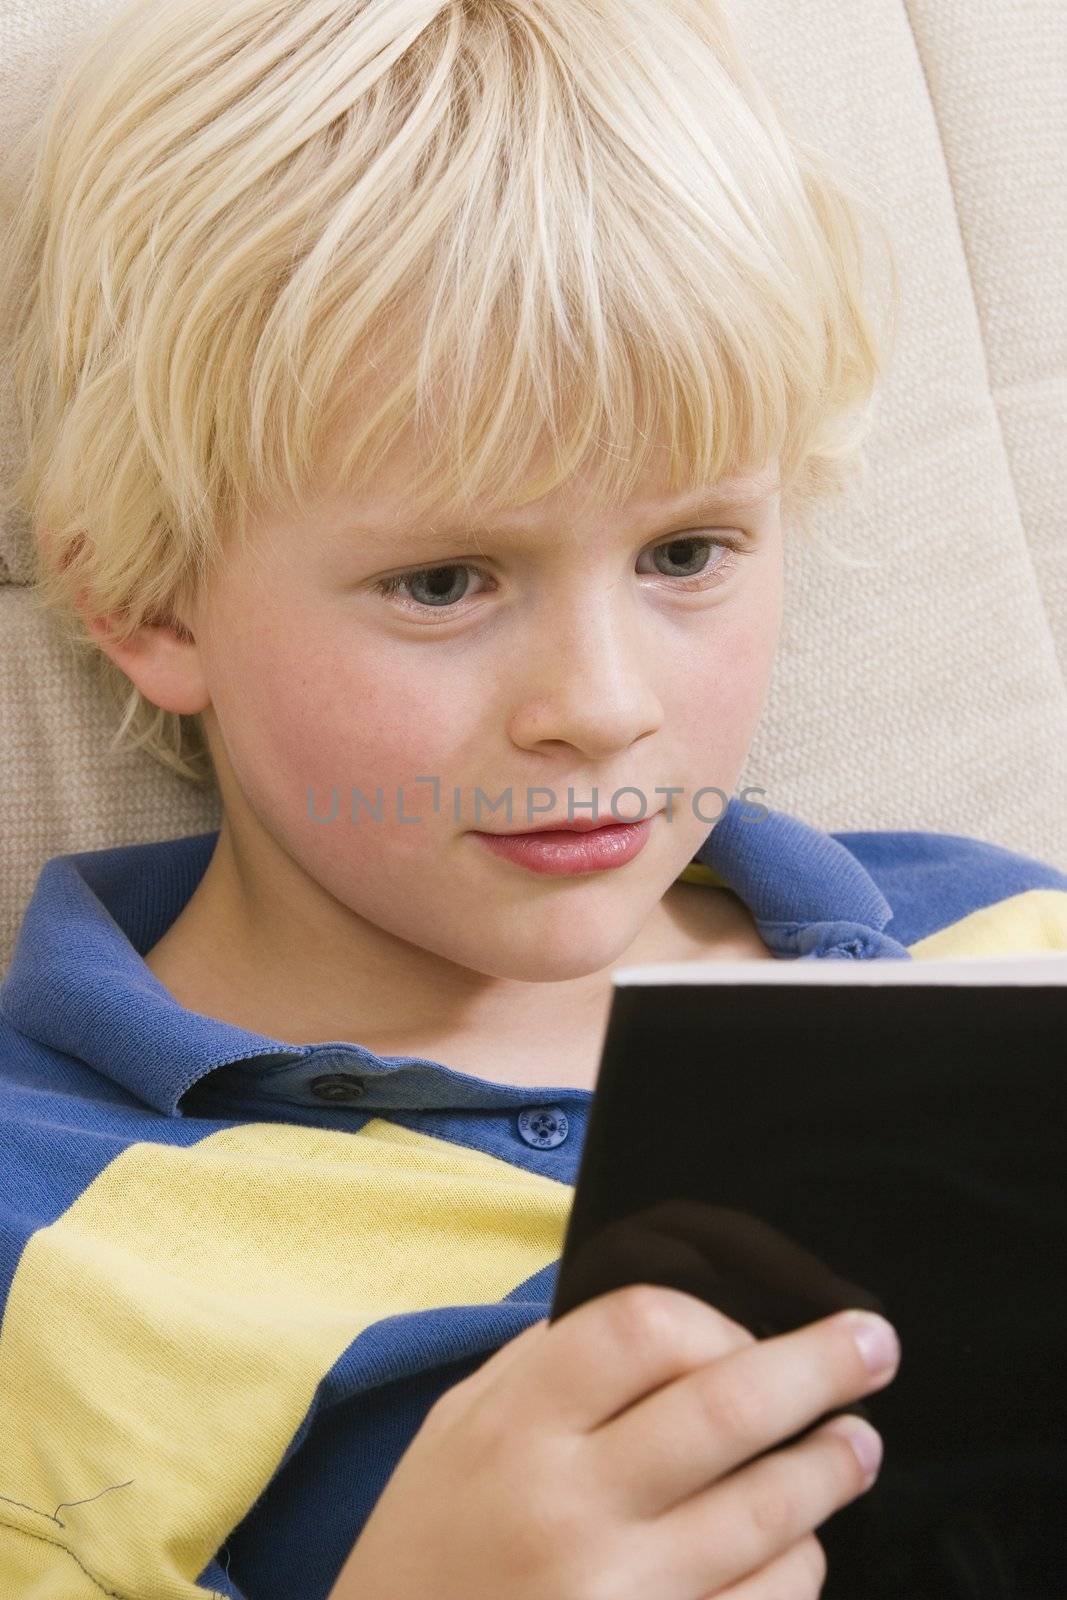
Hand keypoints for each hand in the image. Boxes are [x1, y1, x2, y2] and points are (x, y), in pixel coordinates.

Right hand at [329, 1281, 900, 1598]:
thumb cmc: (430, 1551)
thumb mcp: (456, 1432)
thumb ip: (545, 1365)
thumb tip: (664, 1317)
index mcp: (515, 1430)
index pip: (643, 1328)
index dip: (714, 1321)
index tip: (748, 1330)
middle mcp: (567, 1511)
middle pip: (728, 1409)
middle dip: (821, 1366)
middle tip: (873, 1345)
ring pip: (767, 1514)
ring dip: (830, 1469)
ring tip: (855, 1445)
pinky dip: (798, 1567)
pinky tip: (799, 1546)